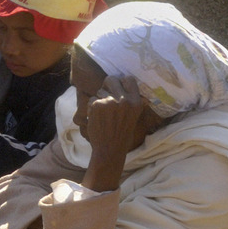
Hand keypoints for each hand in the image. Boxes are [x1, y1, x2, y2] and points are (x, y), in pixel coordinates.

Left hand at [80, 75, 151, 189]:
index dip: (122, 82)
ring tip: (103, 114)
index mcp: (136, 102)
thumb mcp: (134, 115)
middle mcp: (124, 100)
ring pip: (99, 91)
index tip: (118, 87)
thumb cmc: (122, 133)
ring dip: (99, 99)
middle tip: (106, 96)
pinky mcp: (96, 104)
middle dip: (107, 86)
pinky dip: (91, 107)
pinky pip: (91, 99)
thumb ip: (130, 101)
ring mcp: (109, 101)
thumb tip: (124, 83)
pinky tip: (97, 118)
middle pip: (111, 79)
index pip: (129, 79)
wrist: (110, 149)